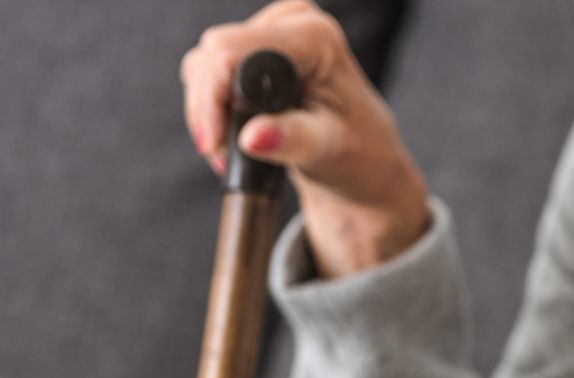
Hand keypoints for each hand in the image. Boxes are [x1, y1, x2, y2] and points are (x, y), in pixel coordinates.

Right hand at [180, 0, 430, 277]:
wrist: (366, 158)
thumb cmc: (358, 154)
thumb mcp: (329, 150)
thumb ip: (291, 140)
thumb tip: (252, 138)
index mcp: (314, 37)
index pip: (232, 53)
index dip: (213, 98)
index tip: (214, 146)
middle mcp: (293, 21)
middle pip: (213, 54)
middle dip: (209, 109)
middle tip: (221, 155)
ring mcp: (274, 29)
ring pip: (205, 62)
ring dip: (208, 109)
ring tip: (228, 150)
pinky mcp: (258, 44)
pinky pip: (211, 68)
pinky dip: (213, 104)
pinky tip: (232, 131)